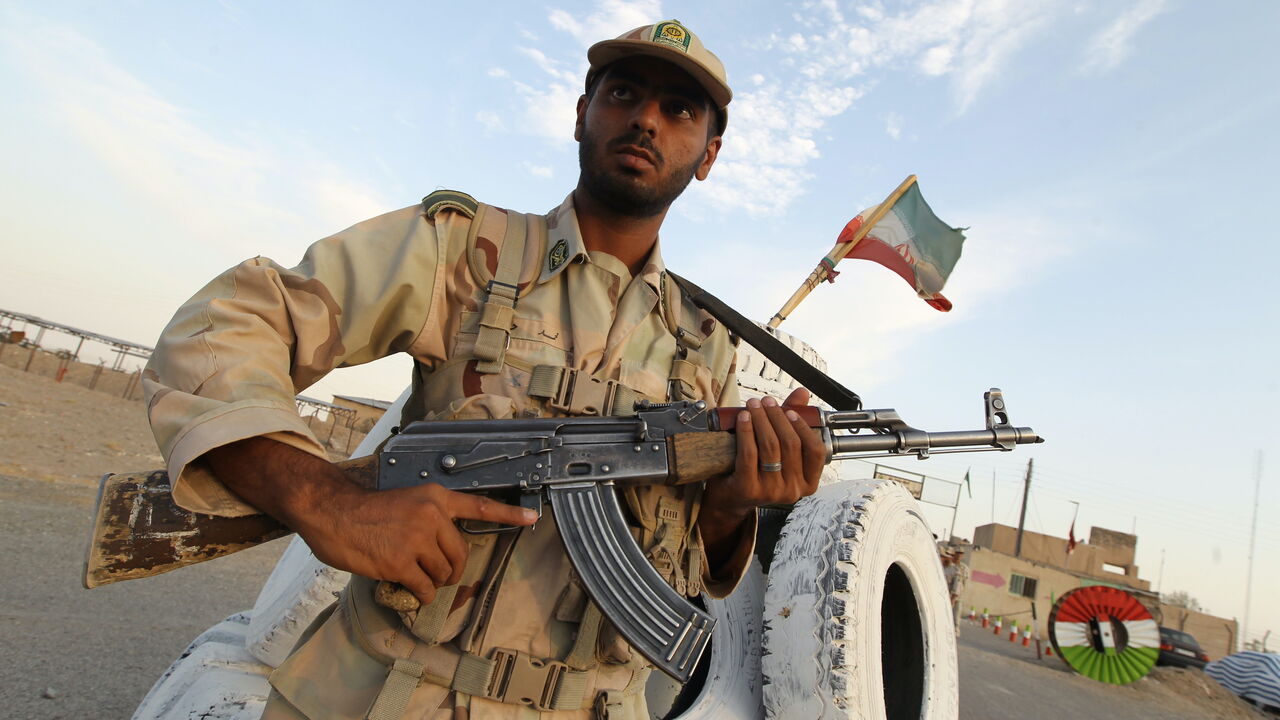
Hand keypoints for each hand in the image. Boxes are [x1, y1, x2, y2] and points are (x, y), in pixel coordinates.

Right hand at [206, 437, 536, 604]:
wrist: (331, 511)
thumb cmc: (363, 510)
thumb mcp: (404, 503)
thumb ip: (427, 520)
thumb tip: (440, 550)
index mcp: (435, 498)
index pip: (479, 506)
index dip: (509, 514)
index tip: (533, 517)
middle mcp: (431, 516)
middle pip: (459, 555)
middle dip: (450, 571)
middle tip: (435, 575)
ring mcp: (417, 540)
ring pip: (441, 574)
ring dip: (430, 582)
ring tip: (411, 576)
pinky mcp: (401, 562)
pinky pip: (422, 588)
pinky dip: (417, 595)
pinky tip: (406, 589)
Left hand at [699, 388, 825, 554]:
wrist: (730, 498)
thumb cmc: (758, 471)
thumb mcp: (780, 450)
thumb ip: (793, 423)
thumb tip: (803, 393)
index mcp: (808, 483)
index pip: (816, 451)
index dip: (803, 427)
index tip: (790, 411)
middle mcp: (793, 490)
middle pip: (790, 444)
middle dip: (777, 417)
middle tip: (766, 402)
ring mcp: (771, 491)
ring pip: (770, 446)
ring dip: (761, 419)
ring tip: (753, 405)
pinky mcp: (748, 488)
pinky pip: (749, 453)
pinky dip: (746, 431)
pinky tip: (743, 418)